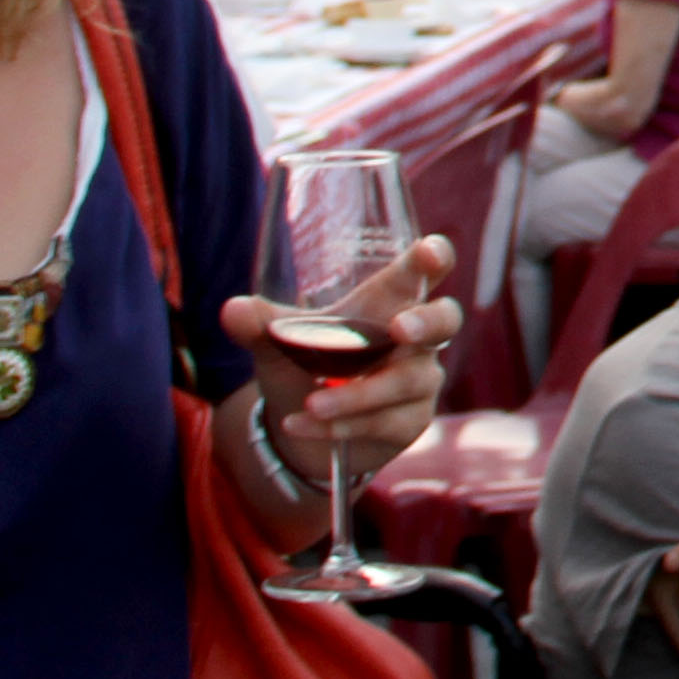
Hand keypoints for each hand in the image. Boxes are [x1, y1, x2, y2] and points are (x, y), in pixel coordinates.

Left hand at [226, 231, 458, 474]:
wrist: (310, 426)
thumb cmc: (309, 364)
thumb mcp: (282, 343)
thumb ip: (261, 325)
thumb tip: (232, 309)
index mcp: (390, 301)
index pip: (425, 271)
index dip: (434, 258)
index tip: (428, 251)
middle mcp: (415, 338)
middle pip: (445, 320)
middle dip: (426, 322)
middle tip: (397, 329)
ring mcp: (419, 379)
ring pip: (405, 381)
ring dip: (357, 395)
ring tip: (310, 405)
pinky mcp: (411, 419)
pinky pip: (384, 421)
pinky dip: (340, 425)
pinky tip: (302, 424)